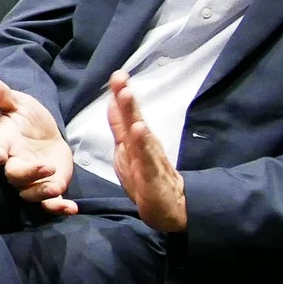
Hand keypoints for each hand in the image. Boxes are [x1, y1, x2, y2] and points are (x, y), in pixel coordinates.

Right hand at [0, 74, 77, 211]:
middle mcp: (14, 165)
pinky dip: (59, 208)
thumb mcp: (17, 102)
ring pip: (30, 193)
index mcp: (4, 144)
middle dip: (27, 174)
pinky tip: (71, 207)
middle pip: (14, 176)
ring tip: (55, 186)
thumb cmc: (26, 118)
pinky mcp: (49, 188)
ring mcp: (31, 180)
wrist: (45, 133)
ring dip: (42, 192)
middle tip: (45, 166)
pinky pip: (49, 204)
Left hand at [105, 71, 185, 231]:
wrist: (170, 209)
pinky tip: (139, 130)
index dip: (120, 94)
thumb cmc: (146, 178)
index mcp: (134, 140)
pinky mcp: (152, 176)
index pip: (124, 114)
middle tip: (120, 77)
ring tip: (126, 95)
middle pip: (133, 118)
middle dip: (125, 97)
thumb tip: (112, 102)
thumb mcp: (126, 150)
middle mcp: (143, 145)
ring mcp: (149, 159)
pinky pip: (147, 158)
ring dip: (133, 114)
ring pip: (140, 133)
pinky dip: (143, 144)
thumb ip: (120, 127)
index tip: (117, 74)